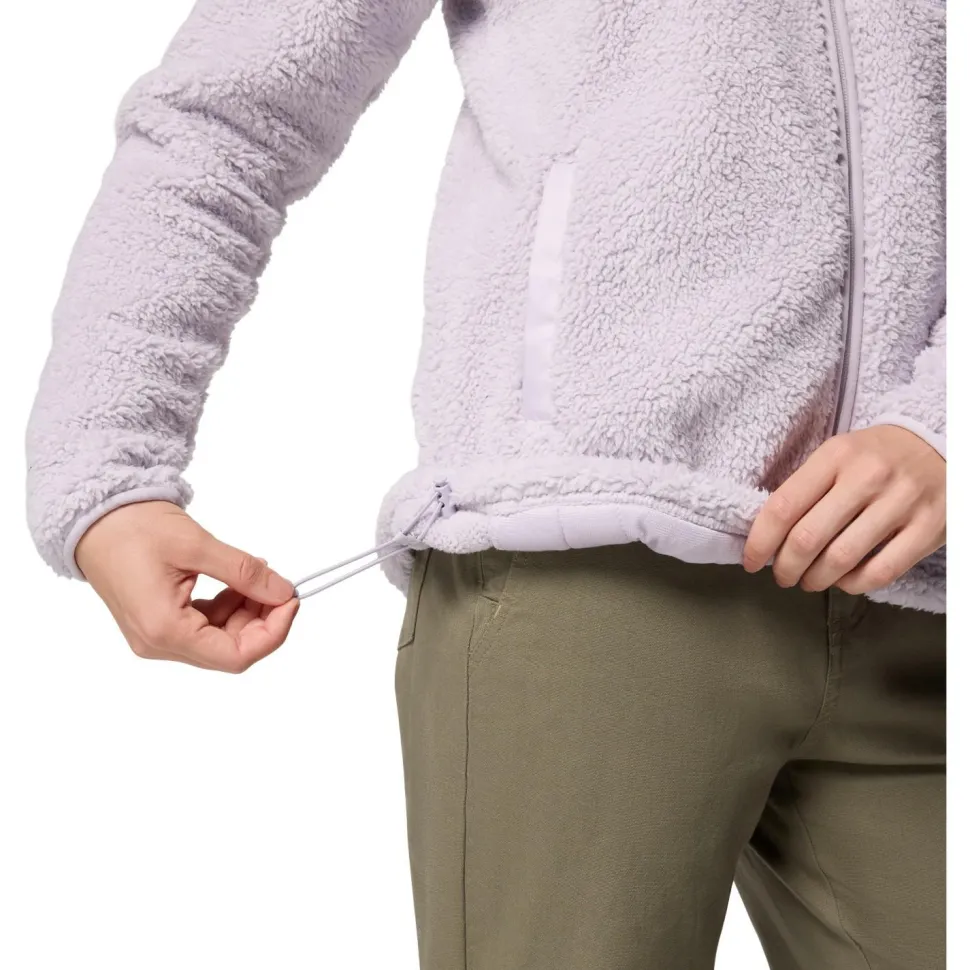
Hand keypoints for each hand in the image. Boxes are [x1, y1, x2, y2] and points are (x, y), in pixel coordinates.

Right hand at [76, 501, 298, 672]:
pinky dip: (227, 607)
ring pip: (219, 639)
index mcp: (164, 630)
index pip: (236, 656)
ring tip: (256, 576)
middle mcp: (158, 643)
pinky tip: (237, 582)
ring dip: (246, 612)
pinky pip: (203, 626)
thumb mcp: (198, 546)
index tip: (290, 600)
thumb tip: (283, 591)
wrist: (94, 519)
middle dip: (262, 620)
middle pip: (229, 650)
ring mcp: (156, 636)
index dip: (273, 632)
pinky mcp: (158, 624)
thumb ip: (244, 572)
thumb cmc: (133, 528)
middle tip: (279, 586)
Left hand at [743, 425, 944, 593]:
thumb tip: (767, 534)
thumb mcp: (839, 454)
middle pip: (807, 538)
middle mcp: (867, 477)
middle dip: (785, 568)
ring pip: (840, 559)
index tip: (751, 561)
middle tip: (782, 577)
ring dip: (815, 580)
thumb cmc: (877, 456)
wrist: (943, 445)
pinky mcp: (928, 528)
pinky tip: (844, 581)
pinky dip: (853, 584)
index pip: (783, 506)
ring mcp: (900, 503)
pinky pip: (880, 572)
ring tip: (809, 581)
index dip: (760, 542)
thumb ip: (807, 488)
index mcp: (836, 456)